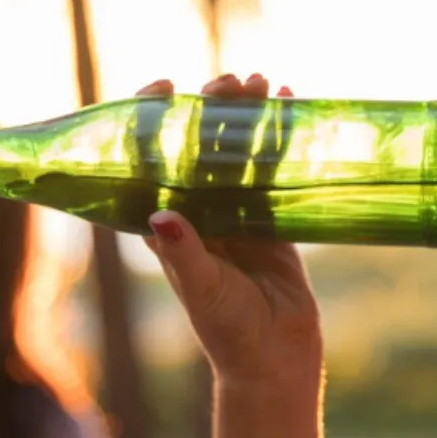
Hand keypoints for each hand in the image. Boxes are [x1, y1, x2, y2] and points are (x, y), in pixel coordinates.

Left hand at [139, 74, 325, 437]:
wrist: (274, 358)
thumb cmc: (227, 329)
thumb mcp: (202, 289)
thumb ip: (185, 253)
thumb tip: (162, 216)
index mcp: (165, 224)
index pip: (148, 161)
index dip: (150, 121)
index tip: (161, 86)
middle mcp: (195, 211)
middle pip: (195, 146)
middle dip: (207, 108)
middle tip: (226, 79)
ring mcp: (232, 212)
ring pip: (234, 151)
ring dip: (244, 115)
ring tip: (258, 81)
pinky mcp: (269, 219)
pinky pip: (271, 169)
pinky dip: (278, 138)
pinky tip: (288, 103)